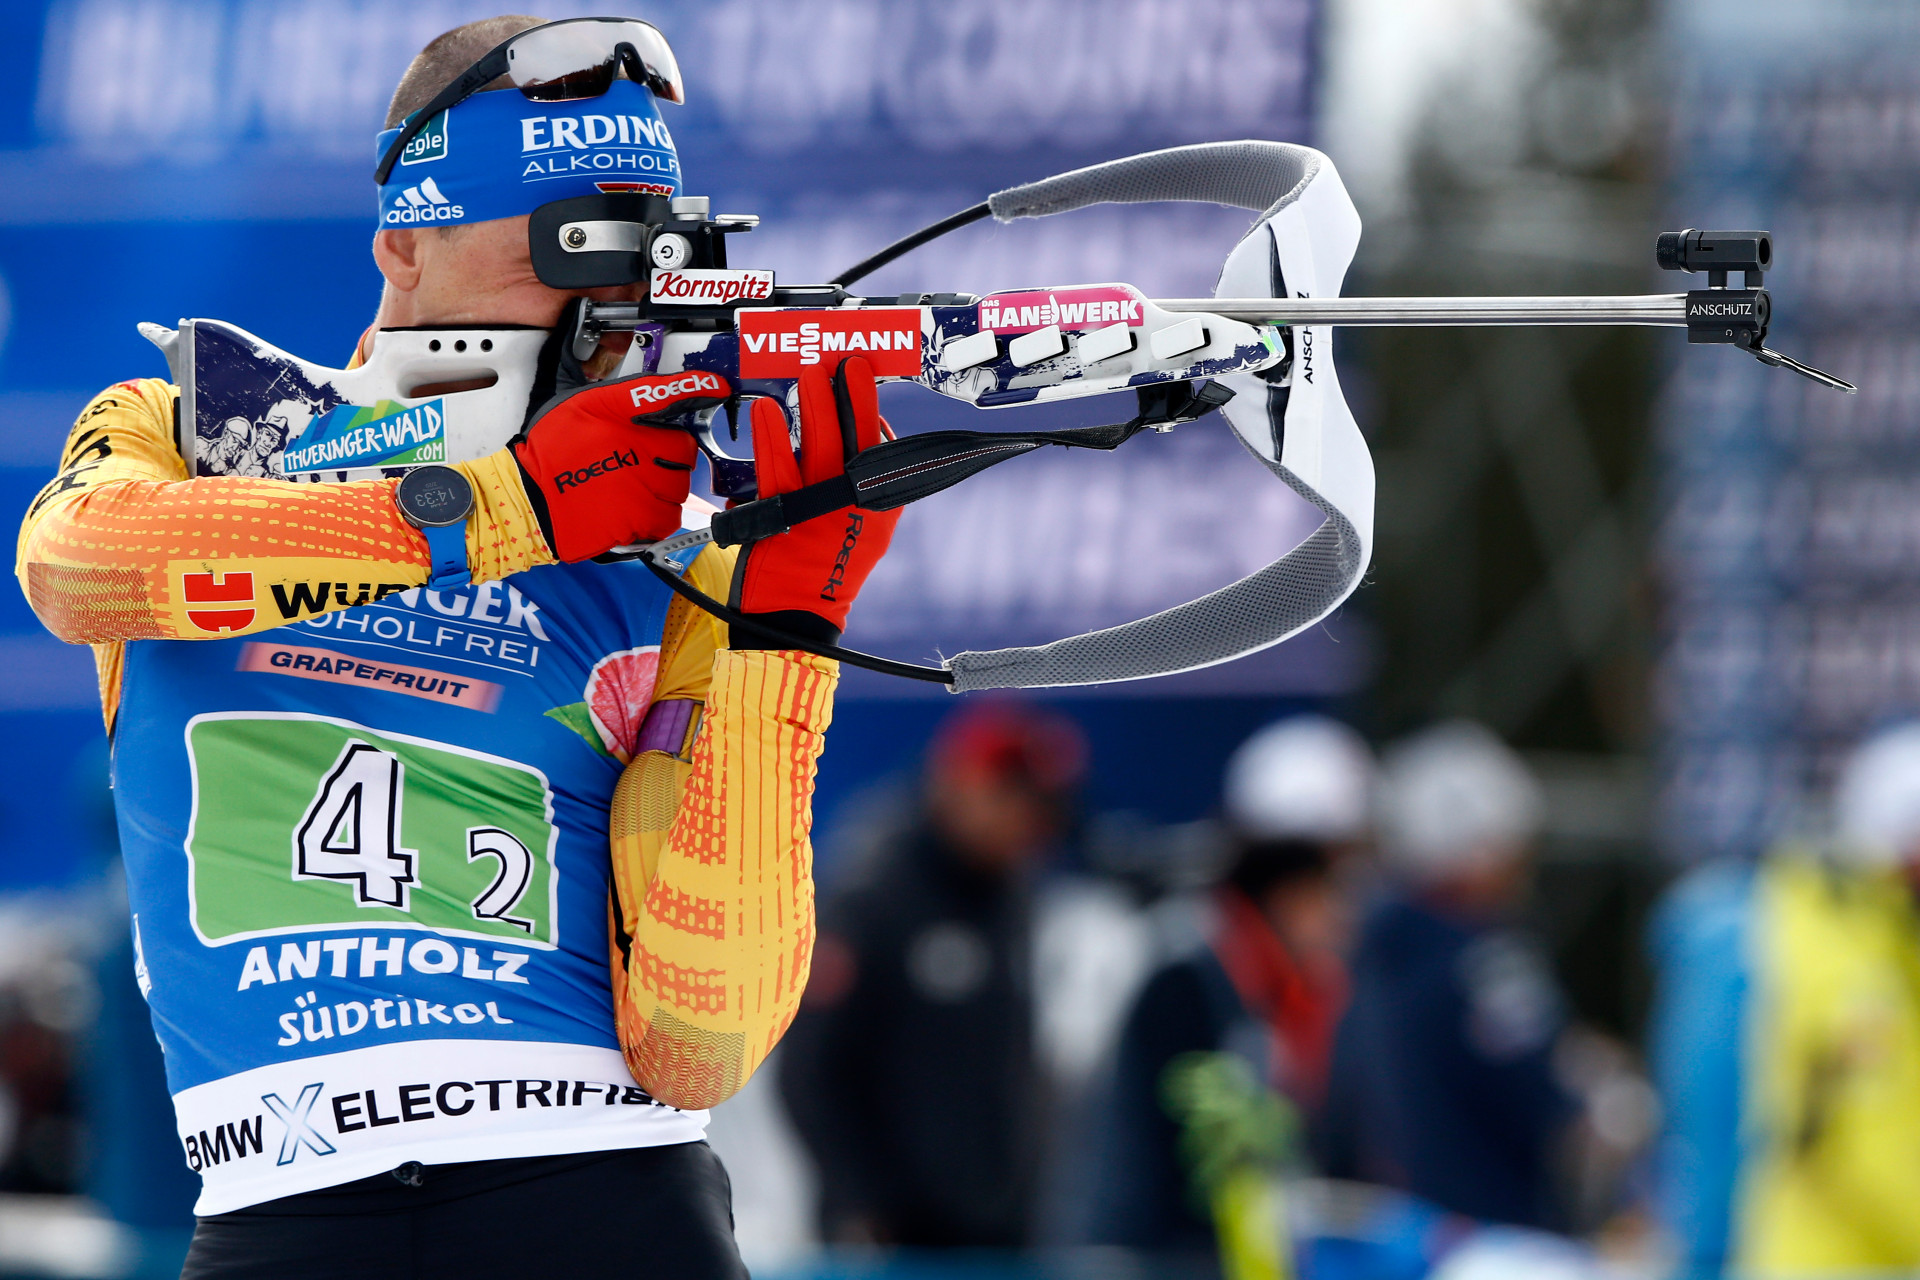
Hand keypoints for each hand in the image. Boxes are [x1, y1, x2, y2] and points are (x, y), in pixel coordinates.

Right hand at [511, 371, 728, 561]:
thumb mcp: (575, 404)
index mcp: (618, 414)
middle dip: (672, 454)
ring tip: (634, 487)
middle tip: (645, 460)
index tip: (717, 387)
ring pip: (680, 486)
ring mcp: (641, 484)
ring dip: (666, 487)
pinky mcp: (640, 519)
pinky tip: (635, 509)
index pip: (668, 393)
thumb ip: (614, 392)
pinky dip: (658, 516)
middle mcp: (635, 446)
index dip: (698, 388)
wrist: (529, 501)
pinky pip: (669, 517)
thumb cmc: (549, 453)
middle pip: (684, 449)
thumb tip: (637, 374)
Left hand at [731, 357, 899, 644]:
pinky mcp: (784, 512)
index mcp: (882, 506)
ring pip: (820, 440)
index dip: (869, 406)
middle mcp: (857, 503)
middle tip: (842, 360)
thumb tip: (869, 437)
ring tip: (809, 374)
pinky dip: (771, 434)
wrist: (795, 618)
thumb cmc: (825, 572)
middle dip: (849, 390)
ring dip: (814, 401)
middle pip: (857, 434)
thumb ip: (868, 488)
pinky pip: (777, 463)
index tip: (861, 375)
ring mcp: (821, 507)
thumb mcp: (865, 531)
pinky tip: (767, 410)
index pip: (882, 444)